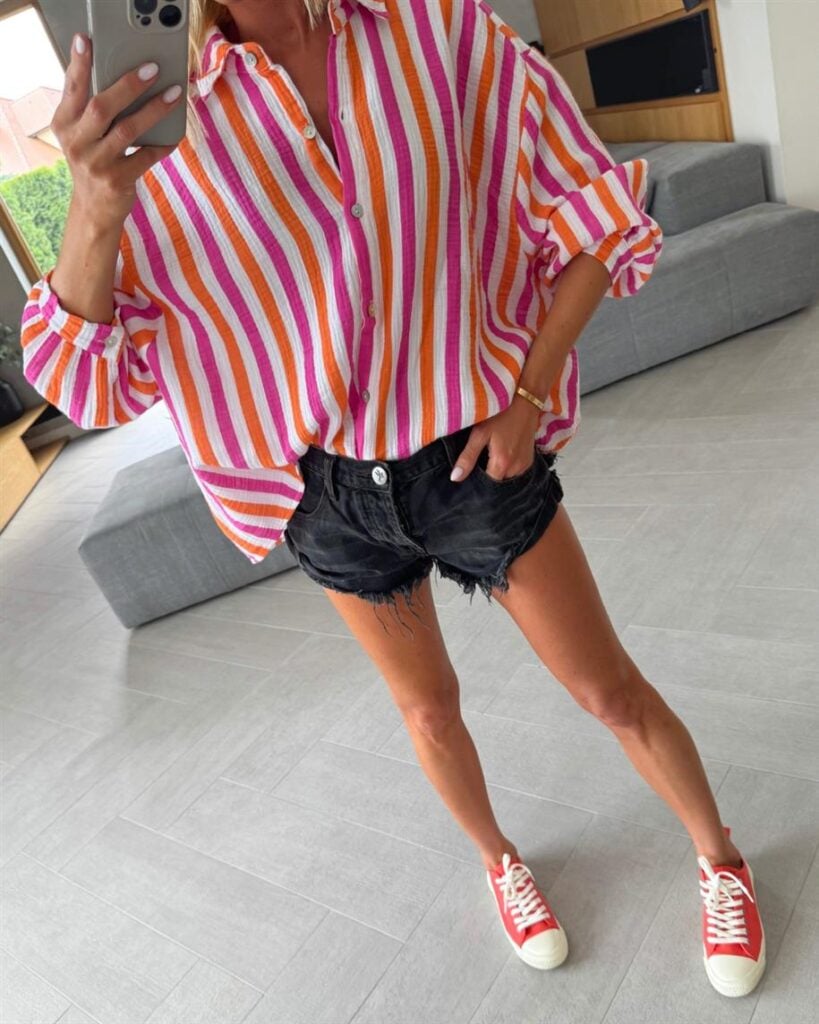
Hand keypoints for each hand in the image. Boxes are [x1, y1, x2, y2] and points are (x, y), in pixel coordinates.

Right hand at [52, 32, 184, 226]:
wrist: (93, 209)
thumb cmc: (93, 161)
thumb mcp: (82, 136)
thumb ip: (92, 110)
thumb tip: (127, 78)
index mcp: (64, 125)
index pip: (72, 89)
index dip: (79, 65)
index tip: (87, 41)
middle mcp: (76, 143)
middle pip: (101, 107)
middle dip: (128, 85)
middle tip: (152, 69)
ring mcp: (96, 163)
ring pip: (127, 130)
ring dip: (153, 110)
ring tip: (174, 94)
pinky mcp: (116, 181)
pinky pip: (146, 157)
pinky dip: (162, 145)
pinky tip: (175, 135)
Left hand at [450, 393, 541, 481]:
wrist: (525, 401)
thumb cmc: (500, 414)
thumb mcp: (480, 433)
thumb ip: (468, 457)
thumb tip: (455, 478)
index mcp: (502, 463)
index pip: (486, 485)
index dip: (476, 481)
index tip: (470, 473)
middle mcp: (516, 468)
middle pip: (497, 482)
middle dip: (487, 475)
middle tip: (478, 461)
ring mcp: (525, 464)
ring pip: (506, 477)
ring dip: (498, 471)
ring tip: (490, 456)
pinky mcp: (529, 459)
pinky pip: (515, 471)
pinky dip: (507, 466)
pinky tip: (501, 454)